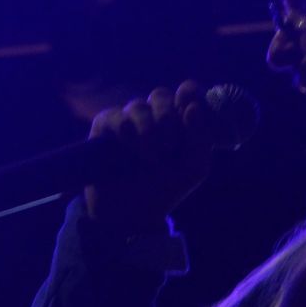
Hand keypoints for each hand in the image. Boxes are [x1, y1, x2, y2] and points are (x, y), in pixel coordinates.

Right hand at [83, 80, 218, 235]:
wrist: (132, 214)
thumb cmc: (165, 189)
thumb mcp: (194, 167)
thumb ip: (202, 137)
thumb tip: (192, 106)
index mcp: (179, 122)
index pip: (186, 93)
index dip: (189, 92)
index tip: (188, 102)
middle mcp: (153, 117)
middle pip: (160, 95)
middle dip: (167, 116)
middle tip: (170, 144)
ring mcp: (128, 121)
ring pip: (138, 106)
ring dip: (148, 130)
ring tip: (151, 158)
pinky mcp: (104, 127)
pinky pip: (116, 116)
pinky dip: (127, 132)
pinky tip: (130, 151)